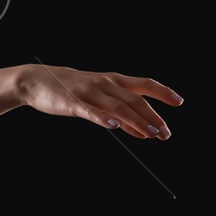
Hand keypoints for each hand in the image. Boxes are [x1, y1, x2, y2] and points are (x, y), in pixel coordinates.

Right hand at [17, 65, 182, 138]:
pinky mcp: (73, 103)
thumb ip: (120, 113)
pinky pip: (90, 111)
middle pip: (135, 99)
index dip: (162, 92)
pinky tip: (114, 126)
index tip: (179, 102)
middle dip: (153, 117)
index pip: (144, 84)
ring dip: (137, 121)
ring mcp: (89, 93)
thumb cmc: (70, 89)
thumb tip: (142, 130)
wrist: (36, 80)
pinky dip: (103, 118)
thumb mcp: (98, 98)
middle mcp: (105, 84)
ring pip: (118, 107)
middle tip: (166, 134)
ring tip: (151, 134)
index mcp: (113, 80)